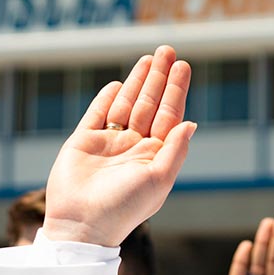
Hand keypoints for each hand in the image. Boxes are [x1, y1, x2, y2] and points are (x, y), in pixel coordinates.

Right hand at [39, 46, 195, 246]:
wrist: (81, 225)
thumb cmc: (124, 208)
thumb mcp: (158, 180)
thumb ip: (175, 150)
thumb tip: (192, 123)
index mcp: (154, 157)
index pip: (169, 115)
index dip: (176, 90)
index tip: (183, 66)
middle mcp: (133, 148)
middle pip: (150, 104)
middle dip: (159, 77)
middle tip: (168, 49)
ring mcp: (108, 144)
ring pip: (126, 104)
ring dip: (137, 81)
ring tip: (149, 58)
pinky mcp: (83, 143)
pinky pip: (98, 114)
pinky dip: (107, 98)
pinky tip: (118, 83)